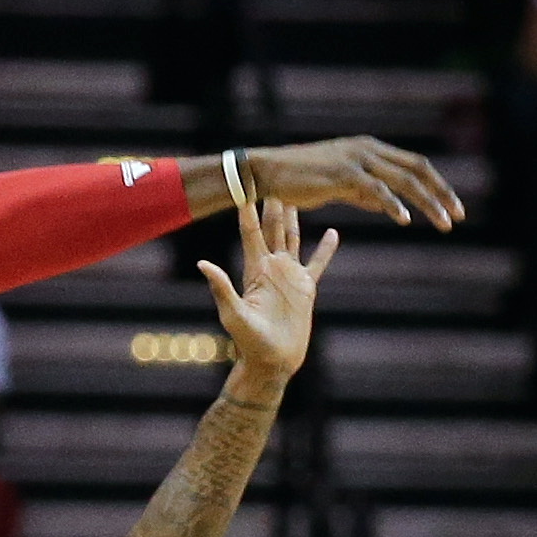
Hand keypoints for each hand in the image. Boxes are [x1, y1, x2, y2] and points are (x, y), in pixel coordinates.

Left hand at [195, 201, 335, 397]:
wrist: (271, 362)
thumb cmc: (248, 342)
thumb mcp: (233, 314)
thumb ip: (221, 287)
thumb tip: (202, 263)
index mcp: (254, 269)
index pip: (251, 232)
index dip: (248, 209)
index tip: (247, 184)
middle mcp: (271, 267)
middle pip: (273, 227)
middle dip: (272, 202)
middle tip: (274, 174)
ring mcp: (289, 276)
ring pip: (293, 238)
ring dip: (294, 217)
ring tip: (297, 194)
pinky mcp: (305, 288)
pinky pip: (318, 263)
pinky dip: (326, 248)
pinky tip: (333, 232)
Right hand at [242, 137, 463, 230]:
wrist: (269, 172)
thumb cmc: (301, 181)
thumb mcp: (340, 185)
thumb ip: (364, 193)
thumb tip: (387, 206)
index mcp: (371, 149)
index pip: (415, 164)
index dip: (438, 185)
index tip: (453, 207)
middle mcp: (369, 150)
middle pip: (418, 169)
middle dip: (442, 193)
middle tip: (460, 216)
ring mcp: (357, 160)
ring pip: (404, 179)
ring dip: (427, 202)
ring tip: (443, 223)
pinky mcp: (343, 174)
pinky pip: (375, 190)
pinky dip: (393, 205)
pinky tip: (405, 220)